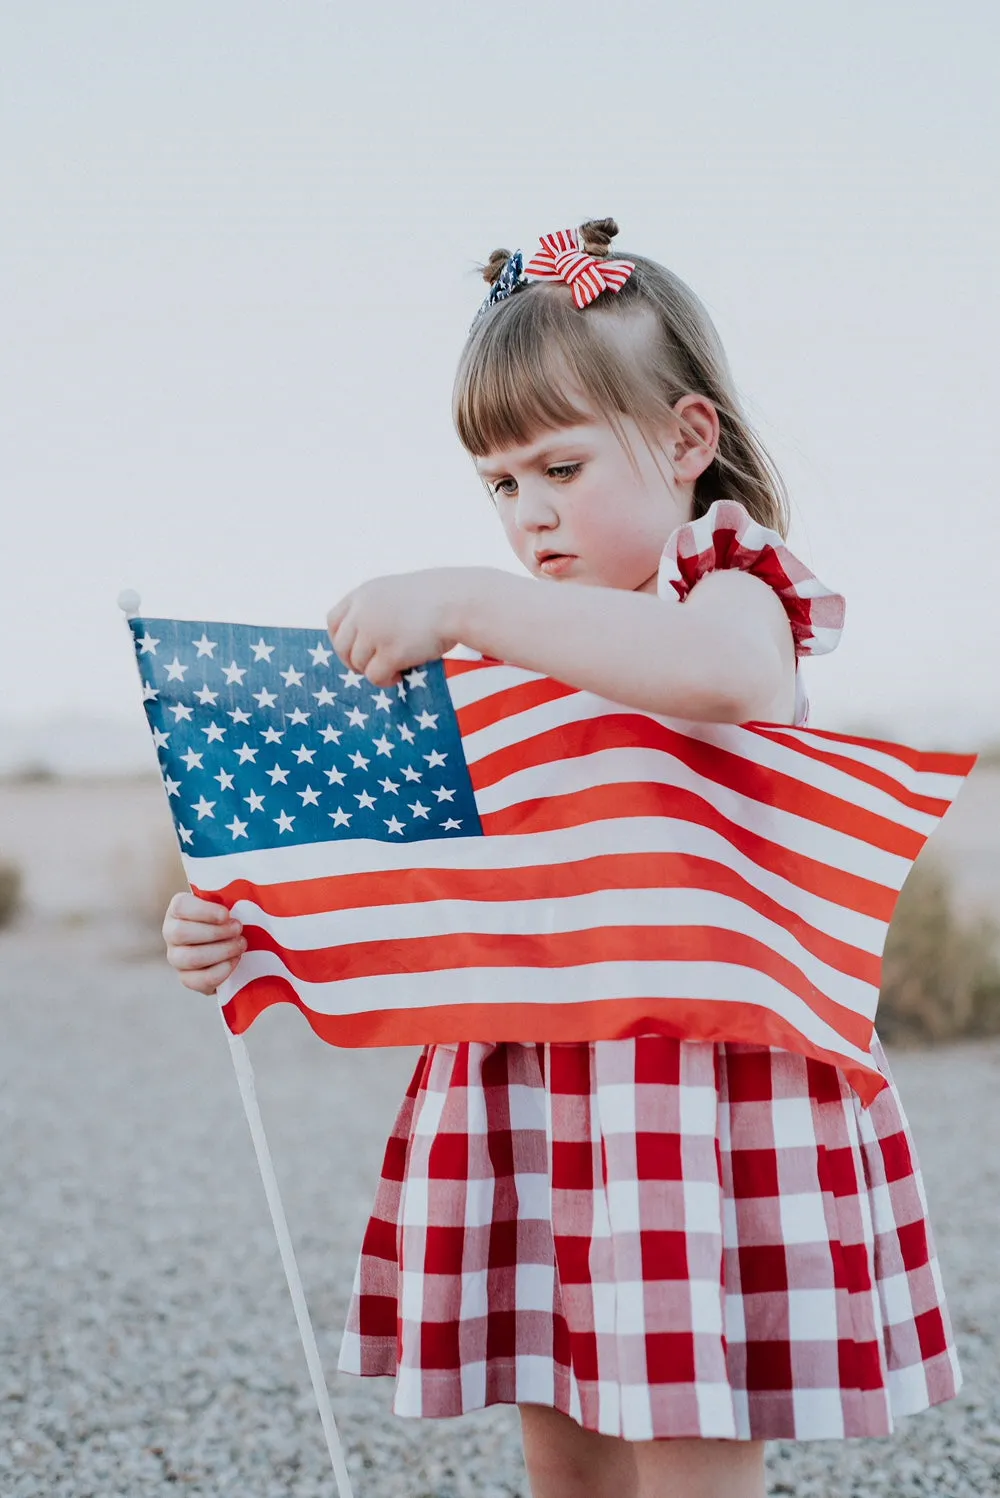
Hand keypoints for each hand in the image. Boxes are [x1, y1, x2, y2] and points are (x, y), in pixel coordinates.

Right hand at [162, 891, 246, 994]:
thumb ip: (231, 897)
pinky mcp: (187, 978)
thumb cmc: (230, 918)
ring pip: (190, 957)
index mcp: (179, 909)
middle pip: (181, 933)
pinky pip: (198, 980)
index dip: (204, 911)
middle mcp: (171, 932)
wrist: (232, 946)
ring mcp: (176, 957)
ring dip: (221, 951)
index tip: (226, 914)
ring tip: (240, 945)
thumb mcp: (229, 903)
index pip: (180, 906)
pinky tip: (235, 960)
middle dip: (216, 932)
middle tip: (238, 929)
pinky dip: (221, 971)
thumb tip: (248, 890)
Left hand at [326, 567, 483, 687]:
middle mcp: (363, 612)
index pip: (333, 621)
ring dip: (372, 671)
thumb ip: (377, 611)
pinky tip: (399, 676)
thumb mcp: (398, 594)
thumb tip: (364, 642)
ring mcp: (375, 632)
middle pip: (342, 646)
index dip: (339, 640)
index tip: (351, 651)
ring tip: (394, 670)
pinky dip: (384, 681)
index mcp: (364, 594)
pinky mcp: (390, 652)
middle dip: (352, 661)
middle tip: (370, 668)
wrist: (460, 602)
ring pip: (358, 663)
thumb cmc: (438, 599)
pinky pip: (374, 676)